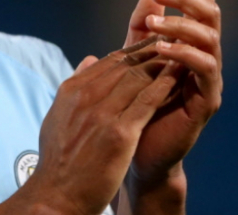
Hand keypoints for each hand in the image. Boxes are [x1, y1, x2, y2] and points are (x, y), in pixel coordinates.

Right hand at [0, 44, 180, 214]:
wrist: (56, 194)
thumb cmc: (58, 161)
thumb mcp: (58, 116)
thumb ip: (75, 87)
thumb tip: (88, 60)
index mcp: (72, 90)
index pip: (108, 61)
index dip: (133, 50)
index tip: (152, 45)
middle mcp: (86, 96)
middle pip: (125, 64)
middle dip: (151, 51)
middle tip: (173, 42)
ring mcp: (102, 113)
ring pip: (137, 77)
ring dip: (161, 64)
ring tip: (180, 54)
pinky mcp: (119, 133)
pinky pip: (147, 101)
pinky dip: (164, 86)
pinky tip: (178, 77)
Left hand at [123, 0, 222, 192]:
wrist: (138, 153)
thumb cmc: (137, 105)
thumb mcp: (136, 58)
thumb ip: (142, 27)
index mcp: (191, 44)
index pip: (199, 5)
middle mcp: (205, 57)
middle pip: (212, 14)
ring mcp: (209, 79)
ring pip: (210, 38)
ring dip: (181, 25)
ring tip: (153, 25)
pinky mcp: (207, 101)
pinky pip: (206, 69)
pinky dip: (184, 54)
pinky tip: (159, 49)